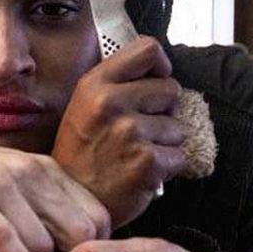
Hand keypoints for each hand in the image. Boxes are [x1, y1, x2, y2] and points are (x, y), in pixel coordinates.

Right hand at [52, 37, 185, 227]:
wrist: (73, 201)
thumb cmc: (82, 153)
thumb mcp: (85, 106)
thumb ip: (117, 82)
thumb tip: (159, 67)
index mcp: (96, 84)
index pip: (149, 50)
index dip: (160, 66)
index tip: (155, 82)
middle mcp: (111, 103)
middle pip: (171, 88)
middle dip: (163, 110)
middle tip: (140, 129)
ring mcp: (131, 132)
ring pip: (179, 126)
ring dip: (165, 142)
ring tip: (137, 153)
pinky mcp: (148, 162)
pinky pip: (179, 156)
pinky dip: (167, 167)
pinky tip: (142, 171)